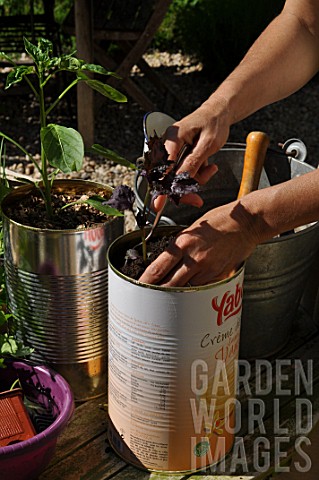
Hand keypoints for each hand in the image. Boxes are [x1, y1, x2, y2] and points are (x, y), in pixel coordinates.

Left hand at [139, 199, 257, 286]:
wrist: (246, 223)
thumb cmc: (219, 221)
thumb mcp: (191, 229)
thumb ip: (178, 246)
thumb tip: (164, 261)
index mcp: (183, 244)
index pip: (158, 268)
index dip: (145, 281)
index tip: (138, 287)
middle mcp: (194, 259)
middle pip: (168, 285)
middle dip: (156, 293)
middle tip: (147, 299)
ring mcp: (207, 269)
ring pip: (184, 289)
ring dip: (175, 293)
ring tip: (168, 295)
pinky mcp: (218, 276)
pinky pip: (200, 288)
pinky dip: (193, 289)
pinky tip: (191, 287)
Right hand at [153, 96, 230, 210]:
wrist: (220, 113)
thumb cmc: (214, 123)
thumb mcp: (208, 144)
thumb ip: (193, 162)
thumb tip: (180, 181)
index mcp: (172, 138)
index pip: (163, 167)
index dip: (162, 187)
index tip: (158, 204)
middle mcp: (168, 145)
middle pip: (168, 176)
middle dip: (184, 188)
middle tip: (197, 200)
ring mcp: (172, 152)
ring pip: (177, 177)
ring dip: (195, 180)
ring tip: (211, 169)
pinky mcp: (178, 157)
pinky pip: (184, 173)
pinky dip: (197, 175)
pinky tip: (209, 167)